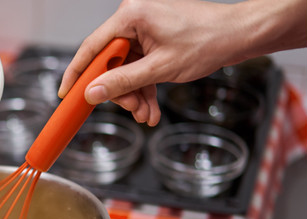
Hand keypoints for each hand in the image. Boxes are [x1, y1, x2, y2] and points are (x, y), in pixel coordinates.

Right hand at [58, 0, 306, 125]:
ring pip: (125, 70)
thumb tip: (92, 93)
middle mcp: (133, 20)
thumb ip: (122, 82)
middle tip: (131, 111)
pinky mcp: (153, 41)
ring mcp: (144, 31)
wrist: (240, 35)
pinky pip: (140, 68)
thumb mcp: (160, 68)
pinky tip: (151, 108)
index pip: (92, 47)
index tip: (66, 93)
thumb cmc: (207, 41)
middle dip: (119, 92)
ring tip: (146, 115)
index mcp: (131, 16)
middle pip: (110, 62)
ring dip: (134, 95)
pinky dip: (144, 88)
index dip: (77, 73)